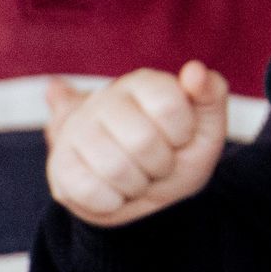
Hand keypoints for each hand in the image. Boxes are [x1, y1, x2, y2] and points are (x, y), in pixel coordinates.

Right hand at [45, 62, 228, 226]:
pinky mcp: (59, 165)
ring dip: (138, 184)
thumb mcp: (206, 127)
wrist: (144, 192)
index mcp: (144, 82)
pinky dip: (113, 201)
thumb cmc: (178, 154)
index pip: (169, 106)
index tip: (179, 137)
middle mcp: (105, 99)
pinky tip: (115, 189)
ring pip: (115, 169)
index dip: (182, 133)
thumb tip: (195, 70)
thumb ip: (211, 94)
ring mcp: (76, 131)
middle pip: (142, 141)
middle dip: (161, 163)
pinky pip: (90, 192)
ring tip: (138, 175)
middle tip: (158, 162)